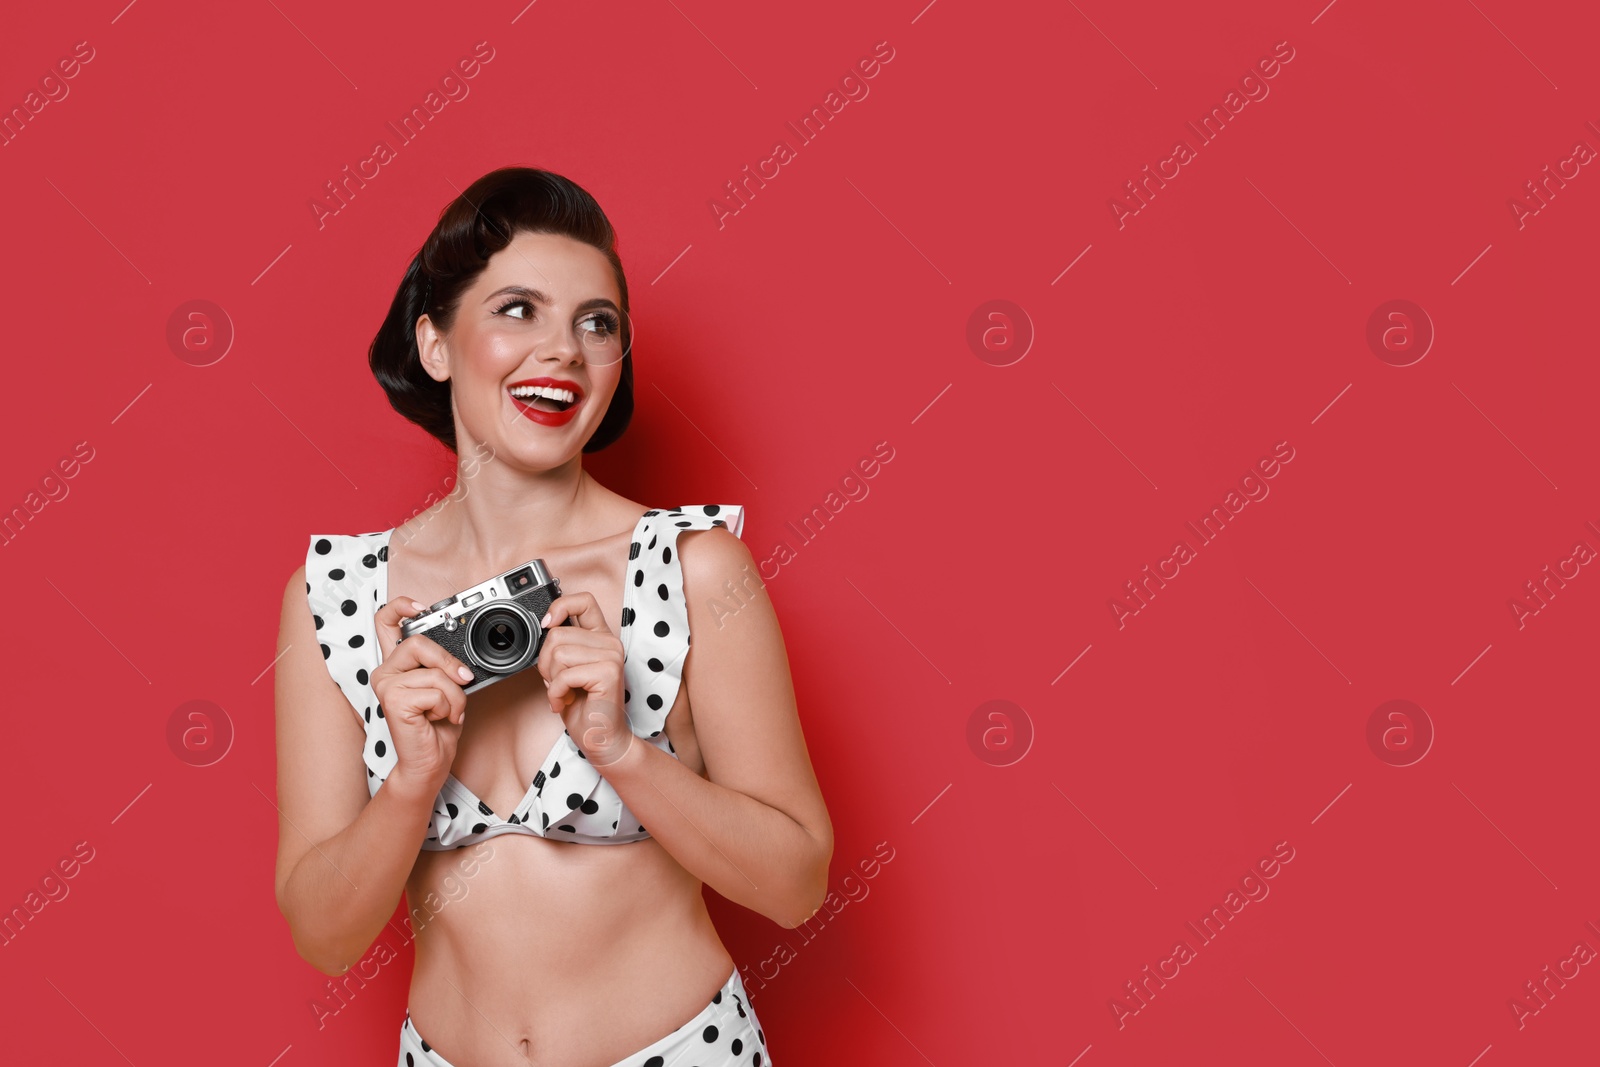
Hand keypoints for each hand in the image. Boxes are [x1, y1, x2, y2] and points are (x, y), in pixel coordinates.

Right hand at [369, 595, 474, 794]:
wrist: (429, 761)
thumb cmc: (438, 725)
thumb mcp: (447, 687)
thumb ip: (444, 665)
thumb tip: (458, 654)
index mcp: (397, 664)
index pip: (386, 622)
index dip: (401, 607)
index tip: (421, 607)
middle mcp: (386, 671)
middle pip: (419, 642)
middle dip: (449, 663)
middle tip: (463, 681)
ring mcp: (386, 685)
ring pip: (435, 672)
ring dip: (455, 695)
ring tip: (448, 711)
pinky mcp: (393, 700)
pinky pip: (435, 691)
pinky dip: (449, 707)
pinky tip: (438, 719)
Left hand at [536, 592, 632, 766]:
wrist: (601, 737)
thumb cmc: (583, 706)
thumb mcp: (566, 670)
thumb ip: (560, 648)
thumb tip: (542, 631)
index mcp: (600, 637)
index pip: (583, 601)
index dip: (560, 607)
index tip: (546, 624)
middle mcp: (610, 643)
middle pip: (557, 634)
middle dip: (545, 662)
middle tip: (556, 681)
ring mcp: (611, 656)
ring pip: (558, 653)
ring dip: (551, 679)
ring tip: (563, 692)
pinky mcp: (608, 673)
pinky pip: (564, 675)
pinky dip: (556, 693)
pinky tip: (564, 702)